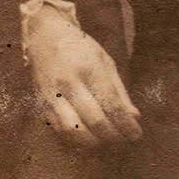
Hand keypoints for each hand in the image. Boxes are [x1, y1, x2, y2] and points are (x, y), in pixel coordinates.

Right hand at [23, 3, 140, 146]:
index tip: (136, 135)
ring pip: (73, 131)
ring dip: (93, 142)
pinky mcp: (41, 105)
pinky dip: (76, 140)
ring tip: (105, 139)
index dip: (126, 125)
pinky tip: (87, 137)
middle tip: (123, 139)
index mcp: (89, 69)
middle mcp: (69, 84)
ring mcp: (52, 96)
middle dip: (113, 136)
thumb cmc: (79, 48)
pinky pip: (59, 130)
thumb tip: (134, 118)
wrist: (44, 37)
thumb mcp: (105, 62)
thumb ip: (119, 92)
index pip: (111, 105)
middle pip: (94, 121)